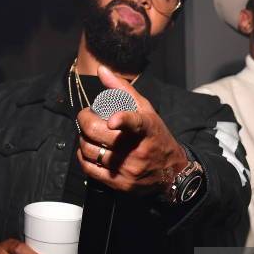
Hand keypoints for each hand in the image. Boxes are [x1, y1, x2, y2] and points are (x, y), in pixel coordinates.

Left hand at [76, 65, 186, 193]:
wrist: (171, 171)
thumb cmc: (156, 136)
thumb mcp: (146, 111)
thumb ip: (123, 90)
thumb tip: (102, 70)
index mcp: (146, 128)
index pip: (135, 123)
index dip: (122, 120)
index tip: (112, 120)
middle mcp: (137, 150)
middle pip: (97, 134)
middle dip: (84, 120)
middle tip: (86, 117)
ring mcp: (128, 168)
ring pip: (89, 150)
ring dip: (82, 139)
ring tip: (88, 134)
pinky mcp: (120, 183)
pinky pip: (90, 169)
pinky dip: (83, 157)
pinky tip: (86, 151)